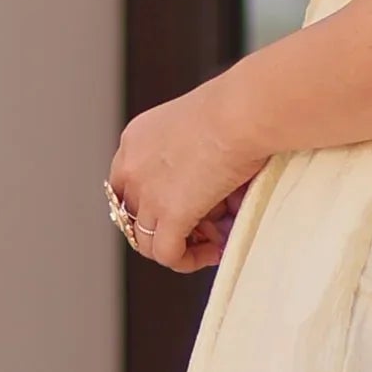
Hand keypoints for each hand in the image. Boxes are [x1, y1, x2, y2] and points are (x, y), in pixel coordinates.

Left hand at [106, 82, 260, 271]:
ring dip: (180, 246)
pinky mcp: (168, 214)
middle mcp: (131, 166)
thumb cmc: (238, 111)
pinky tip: (213, 251)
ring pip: (146, 242)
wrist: (243, 113)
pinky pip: (167, 255)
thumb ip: (192, 155)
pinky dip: (188, 260)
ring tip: (212, 241)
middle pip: (134, 216)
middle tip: (202, 228)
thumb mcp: (197, 127)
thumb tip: (213, 194)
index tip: (184, 208)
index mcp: (136, 139)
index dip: (154, 204)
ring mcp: (146, 193)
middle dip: (166, 227)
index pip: (128, 186)